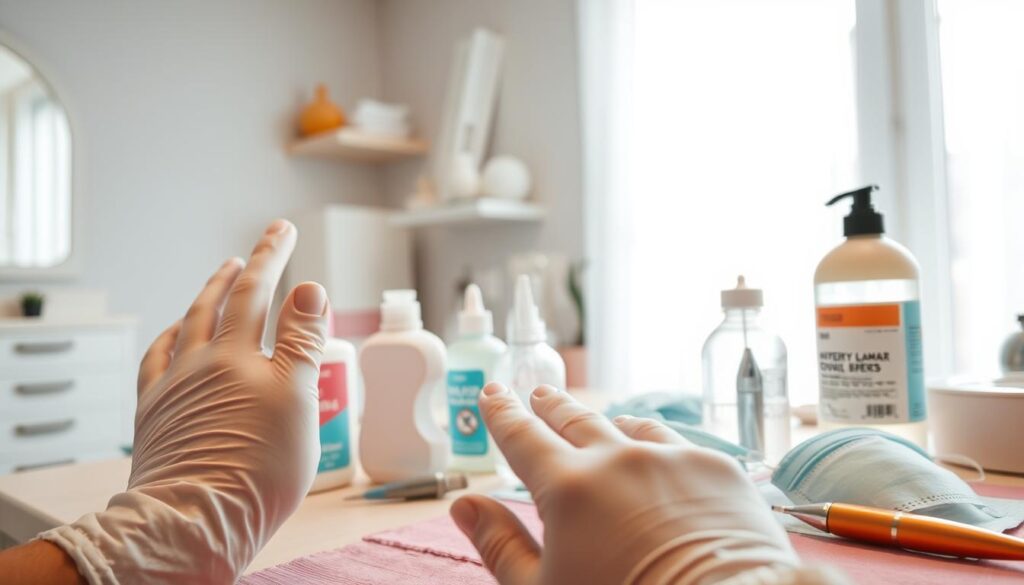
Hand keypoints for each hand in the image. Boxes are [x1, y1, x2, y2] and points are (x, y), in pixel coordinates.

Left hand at [41, 219, 328, 583]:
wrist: (195, 520)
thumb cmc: (258, 467)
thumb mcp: (298, 399)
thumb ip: (302, 341)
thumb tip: (308, 287)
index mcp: (240, 356)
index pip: (259, 291)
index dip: (273, 256)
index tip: (285, 227)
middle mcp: (201, 361)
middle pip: (223, 301)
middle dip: (245, 268)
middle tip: (262, 244)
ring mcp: (173, 387)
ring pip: (188, 325)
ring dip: (207, 295)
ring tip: (220, 277)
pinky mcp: (155, 415)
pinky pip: (156, 361)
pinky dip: (169, 337)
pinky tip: (174, 335)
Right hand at [450, 384, 799, 584]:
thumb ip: (501, 545)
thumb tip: (465, 505)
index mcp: (569, 487)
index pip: (523, 436)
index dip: (504, 413)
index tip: (494, 393)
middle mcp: (620, 459)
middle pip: (576, 420)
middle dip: (552, 406)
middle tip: (538, 394)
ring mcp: (674, 458)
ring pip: (631, 427)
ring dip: (609, 426)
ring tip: (603, 426)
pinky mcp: (719, 470)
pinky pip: (679, 446)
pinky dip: (658, 449)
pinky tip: (658, 459)